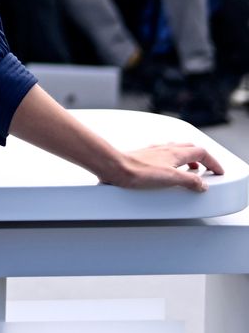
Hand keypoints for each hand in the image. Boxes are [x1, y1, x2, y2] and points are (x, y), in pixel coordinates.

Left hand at [102, 142, 222, 191]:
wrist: (115, 167)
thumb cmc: (138, 172)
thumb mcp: (170, 179)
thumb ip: (189, 181)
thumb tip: (202, 184)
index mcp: (174, 153)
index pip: (201, 152)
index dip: (213, 161)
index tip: (218, 171)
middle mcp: (165, 149)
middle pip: (190, 148)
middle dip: (202, 158)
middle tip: (207, 169)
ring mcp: (154, 152)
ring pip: (176, 150)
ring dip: (188, 159)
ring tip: (190, 171)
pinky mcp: (144, 157)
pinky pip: (164, 155)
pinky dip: (173, 161)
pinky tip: (168, 170)